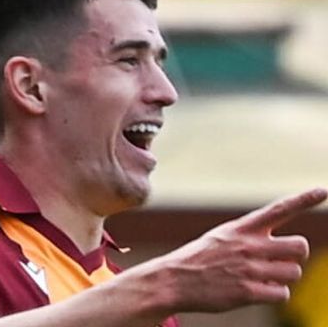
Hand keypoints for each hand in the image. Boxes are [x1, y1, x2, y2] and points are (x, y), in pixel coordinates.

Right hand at [145, 188, 326, 312]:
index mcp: (241, 228)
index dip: (304, 200)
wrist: (171, 281)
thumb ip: (251, 238)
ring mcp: (249, 269)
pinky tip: (255, 291)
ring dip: (282, 277)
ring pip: (294, 272)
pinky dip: (273, 293)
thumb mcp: (221, 238)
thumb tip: (287, 250)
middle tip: (280, 260)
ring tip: (261, 278)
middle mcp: (248, 245)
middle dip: (296, 255)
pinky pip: (281, 293)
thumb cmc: (198, 260)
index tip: (322, 190)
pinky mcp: (248, 292)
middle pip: (300, 246)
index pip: (278, 209)